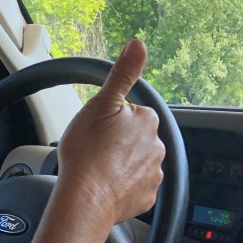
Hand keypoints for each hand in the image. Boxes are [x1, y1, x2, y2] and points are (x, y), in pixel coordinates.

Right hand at [56, 39, 164, 225]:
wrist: (85, 198)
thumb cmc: (87, 152)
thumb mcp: (100, 103)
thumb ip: (122, 74)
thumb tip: (138, 44)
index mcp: (147, 120)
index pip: (130, 113)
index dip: (111, 120)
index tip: (96, 130)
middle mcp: (157, 146)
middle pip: (134, 139)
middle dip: (118, 143)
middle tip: (94, 150)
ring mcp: (153, 174)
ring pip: (135, 164)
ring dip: (120, 166)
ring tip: (98, 171)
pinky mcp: (146, 198)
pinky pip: (134, 188)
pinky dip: (122, 187)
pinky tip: (105, 186)